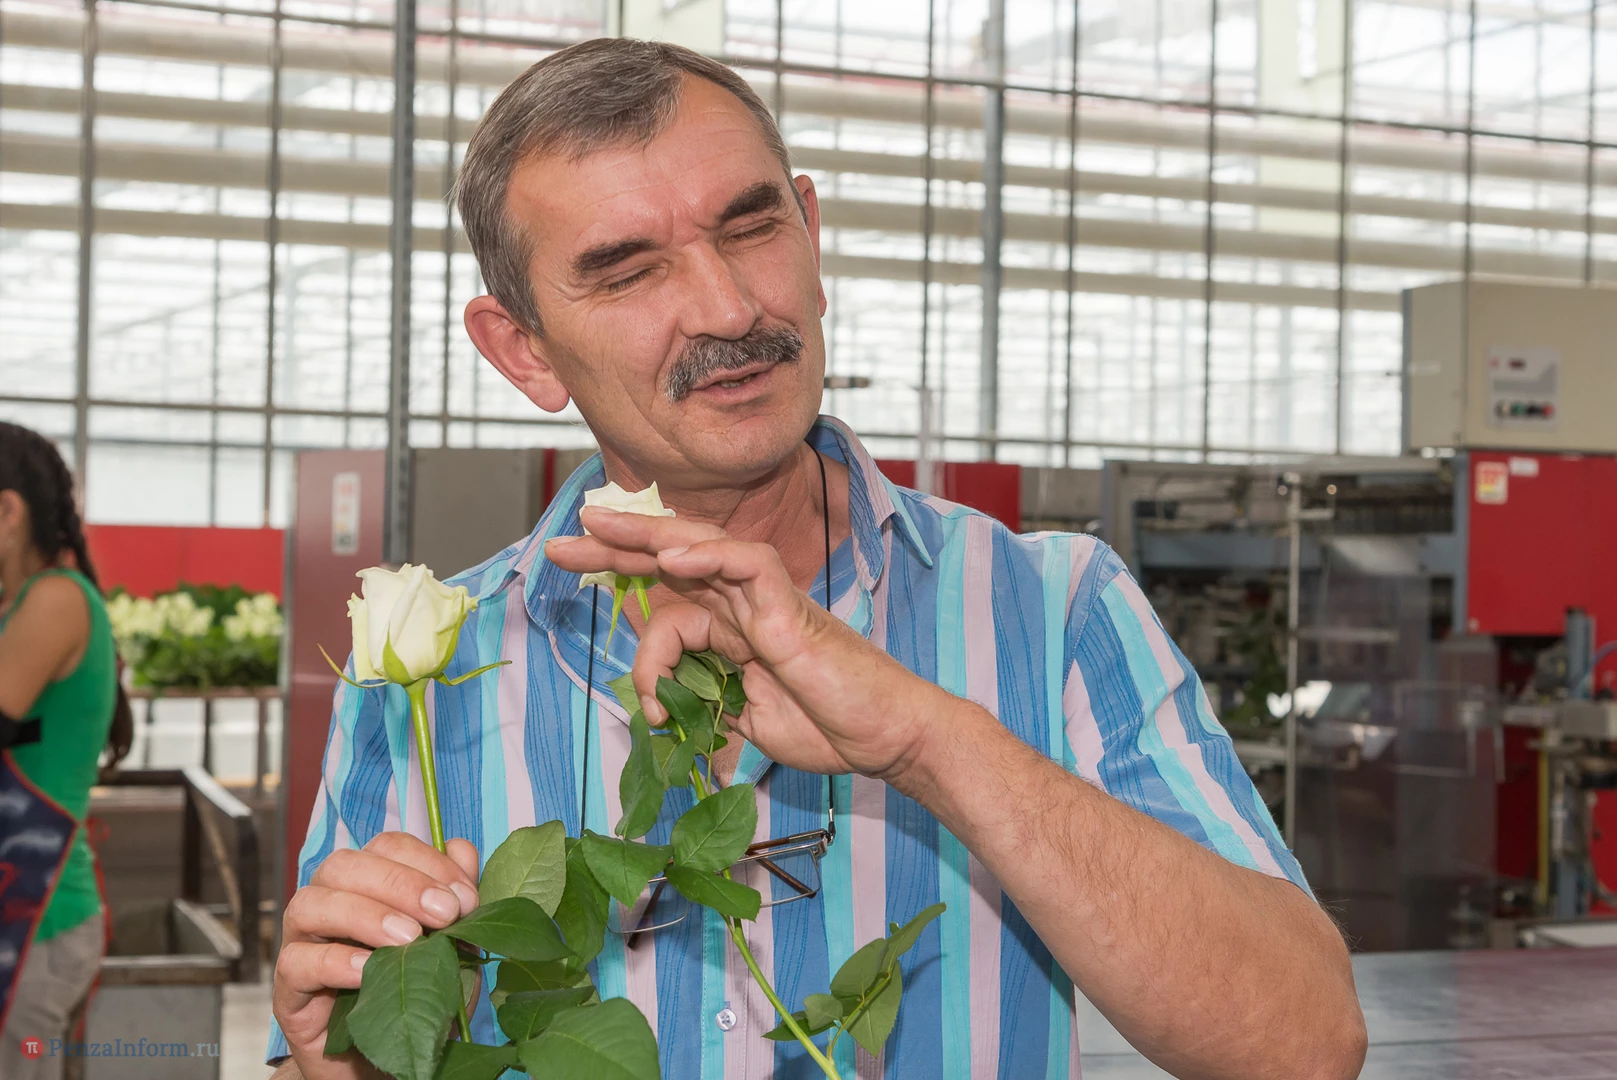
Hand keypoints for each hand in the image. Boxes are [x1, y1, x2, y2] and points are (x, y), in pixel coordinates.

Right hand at [272, 833, 479, 1079]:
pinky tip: (369, 972)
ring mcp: (301, 944)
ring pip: (311, 903)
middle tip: (444, 913)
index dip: (427, 862)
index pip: (387, 846)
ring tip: (409, 940)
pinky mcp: (288, 992)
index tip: (466, 898)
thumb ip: (457, 900)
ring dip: (366, 914)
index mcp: (368, 883)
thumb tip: (462, 850)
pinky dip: (334, 961)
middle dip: (400, 883)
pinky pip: (296, 963)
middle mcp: (328, 904)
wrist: (388, 1066)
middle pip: (345, 865)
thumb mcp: (453, 948)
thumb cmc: (418, 999)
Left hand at [546, 508, 942, 781]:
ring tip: (597, 527)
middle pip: (675, 557)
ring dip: (646, 535)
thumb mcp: (747, 726)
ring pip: (704, 546)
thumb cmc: (830, 728)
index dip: (623, 579)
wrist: (887, 737)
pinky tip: (672, 556)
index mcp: (734, 628)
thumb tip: (668, 720)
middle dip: (616, 544)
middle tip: (562, 538)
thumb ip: (709, 711)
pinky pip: (750, 564)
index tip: (574, 575)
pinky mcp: (792, 610)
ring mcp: (769, 603)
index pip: (671, 590)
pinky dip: (711, 553)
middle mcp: (746, 606)